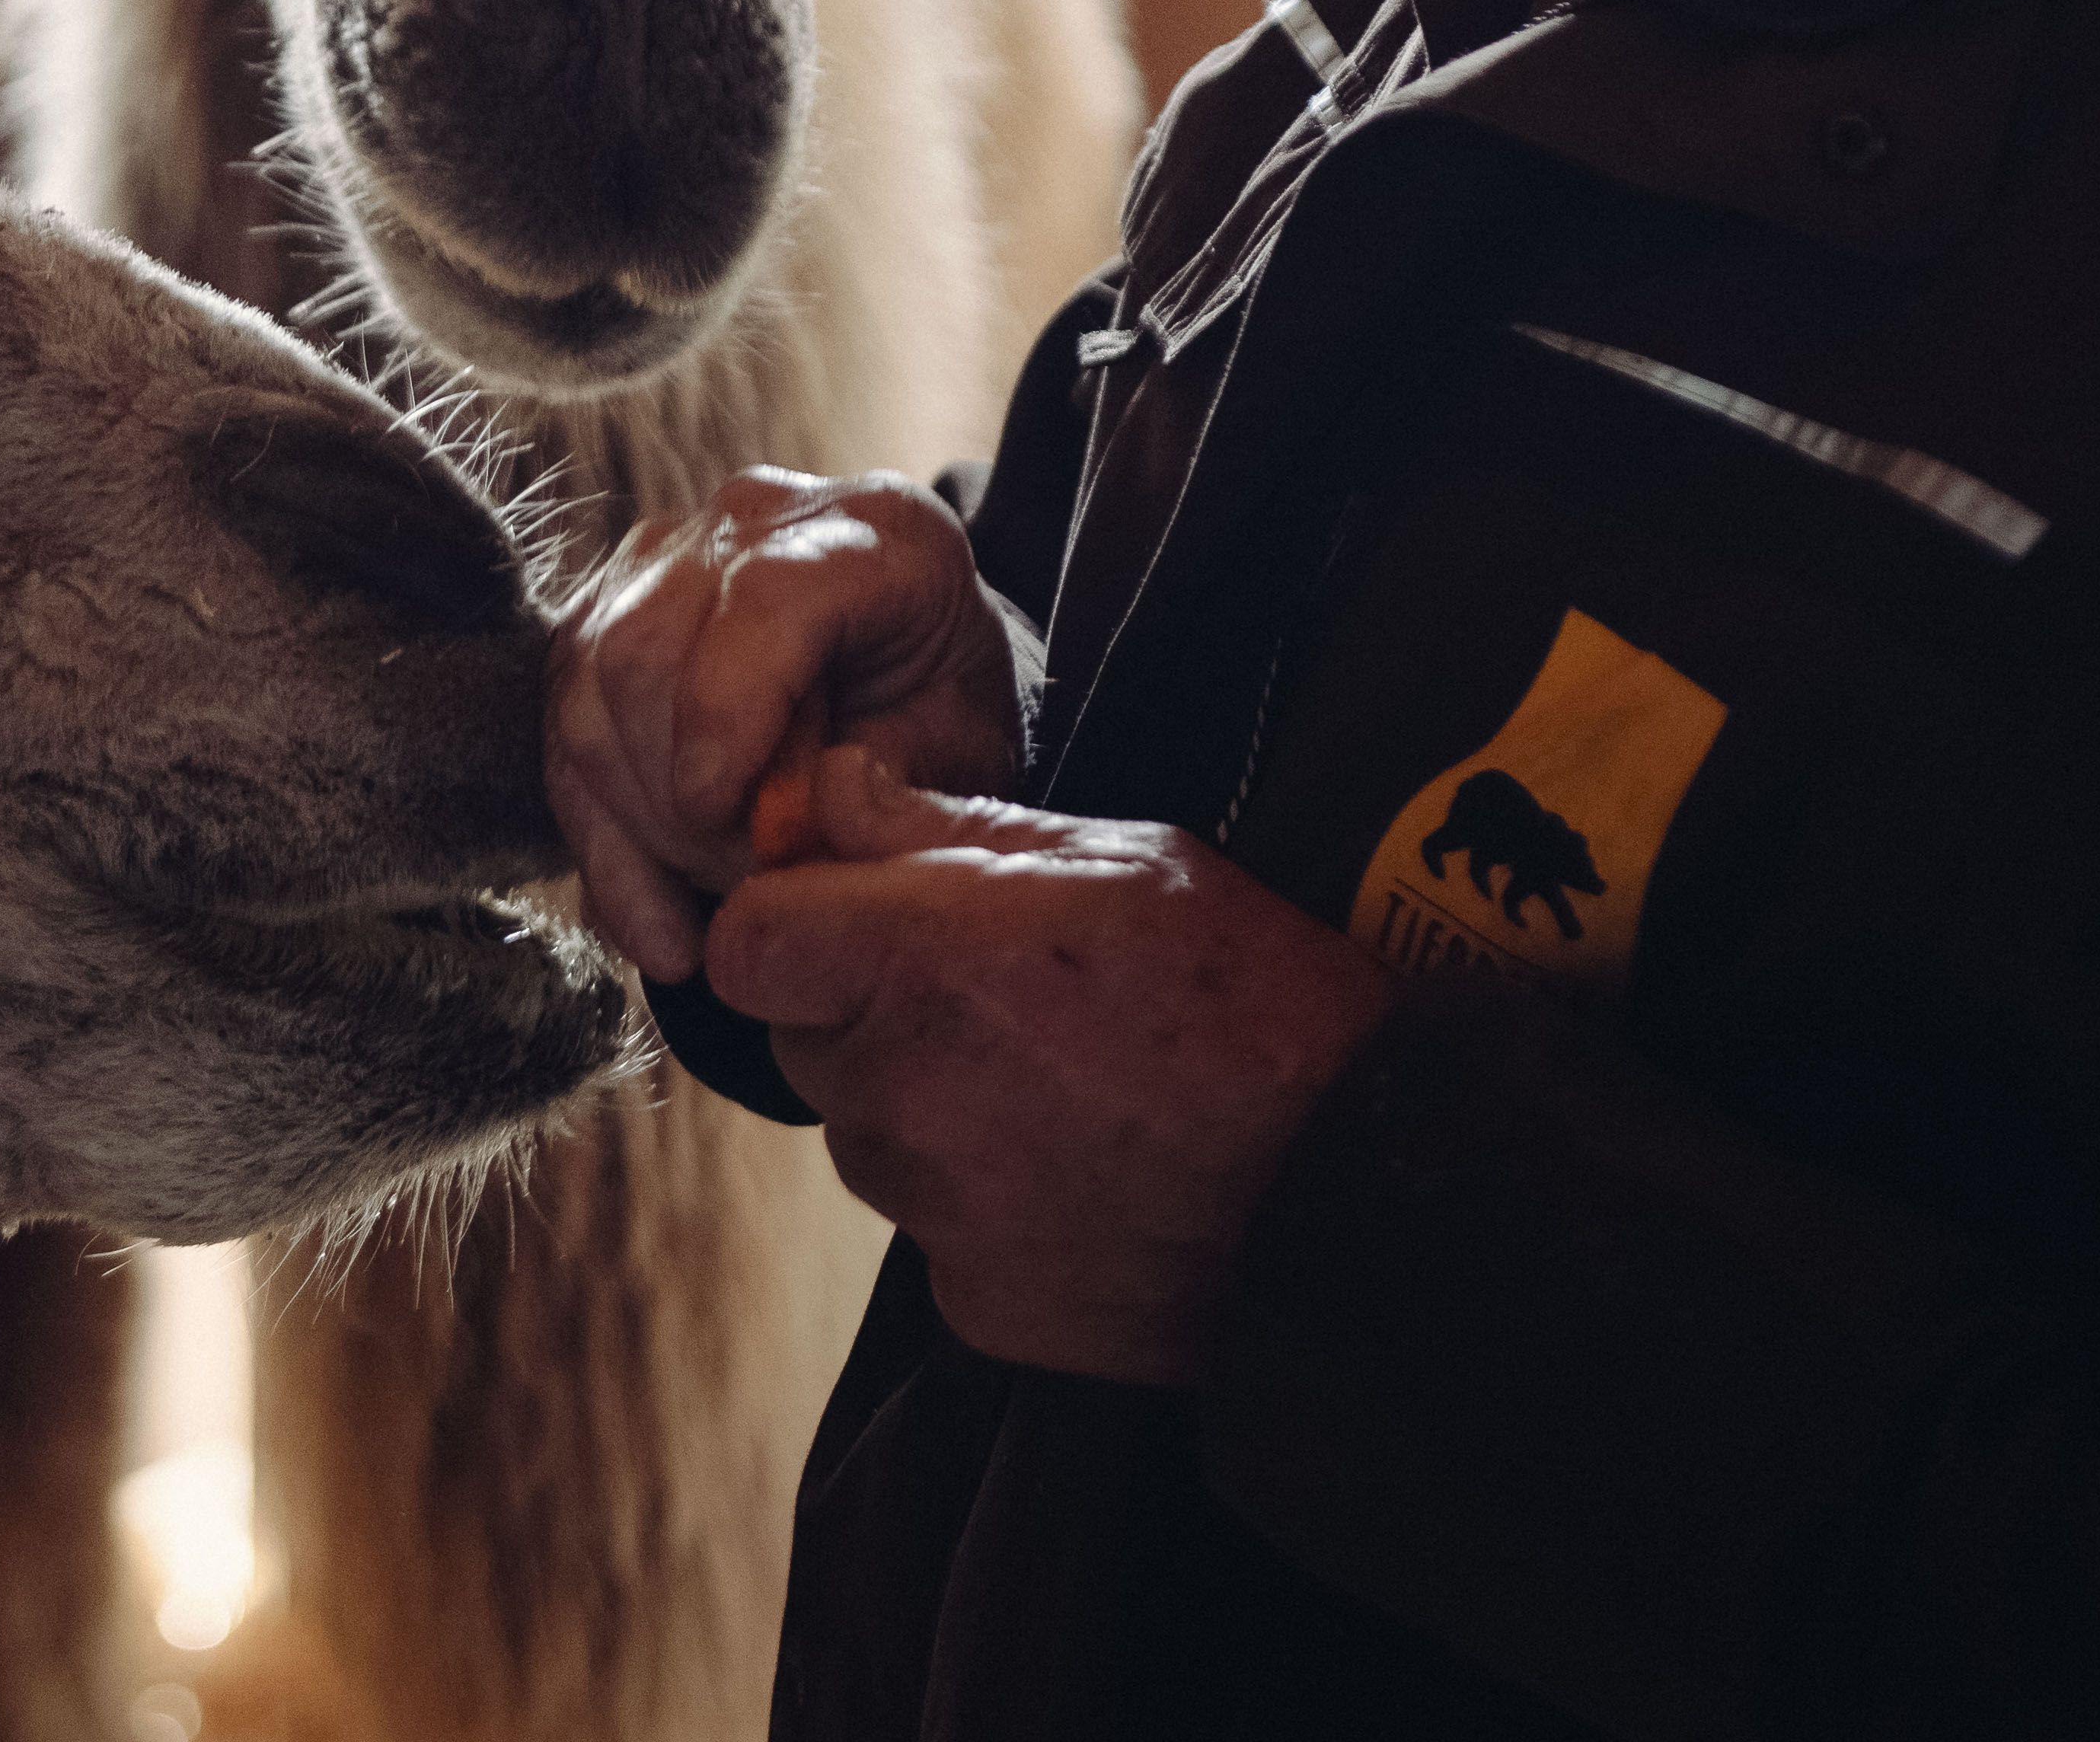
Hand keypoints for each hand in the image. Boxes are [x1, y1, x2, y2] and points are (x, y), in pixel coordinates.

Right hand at [548, 468, 1028, 980]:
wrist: (910, 673)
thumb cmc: (943, 711)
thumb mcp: (960, 756)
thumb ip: (882, 793)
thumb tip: (783, 838)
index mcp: (868, 533)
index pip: (764, 602)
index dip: (726, 718)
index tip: (726, 827)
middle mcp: (751, 519)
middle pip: (647, 646)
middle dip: (677, 797)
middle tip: (743, 889)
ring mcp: (663, 554)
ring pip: (587, 687)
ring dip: (635, 821)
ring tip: (706, 902)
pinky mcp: (604, 606)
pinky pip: (565, 722)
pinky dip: (598, 834)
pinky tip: (648, 915)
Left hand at [702, 750, 1395, 1386]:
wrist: (1351, 1193)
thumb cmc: (1252, 1001)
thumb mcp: (1121, 859)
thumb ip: (949, 829)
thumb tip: (837, 794)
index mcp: (921, 963)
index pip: (748, 943)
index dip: (791, 925)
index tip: (854, 920)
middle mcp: (902, 1091)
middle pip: (805, 1040)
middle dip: (866, 1013)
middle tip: (993, 1005)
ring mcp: (932, 1211)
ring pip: (870, 1136)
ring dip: (924, 1108)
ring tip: (1057, 1091)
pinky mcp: (973, 1304)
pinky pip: (933, 1233)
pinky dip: (982, 1203)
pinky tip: (1080, 1174)